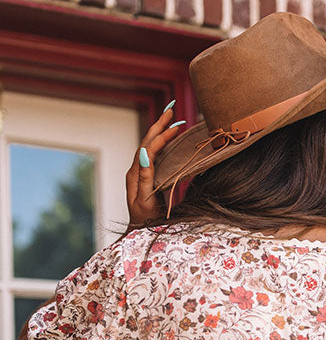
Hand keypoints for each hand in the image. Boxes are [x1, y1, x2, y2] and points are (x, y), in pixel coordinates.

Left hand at [126, 103, 185, 226]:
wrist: (140, 231)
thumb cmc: (146, 221)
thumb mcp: (146, 200)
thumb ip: (145, 177)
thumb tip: (145, 153)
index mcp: (136, 174)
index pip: (148, 149)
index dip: (162, 137)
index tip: (176, 127)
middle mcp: (137, 170)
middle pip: (147, 141)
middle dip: (159, 124)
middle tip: (171, 108)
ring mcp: (141, 172)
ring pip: (150, 145)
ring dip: (160, 130)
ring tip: (171, 118)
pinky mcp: (147, 176)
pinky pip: (154, 154)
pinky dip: (162, 142)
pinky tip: (169, 137)